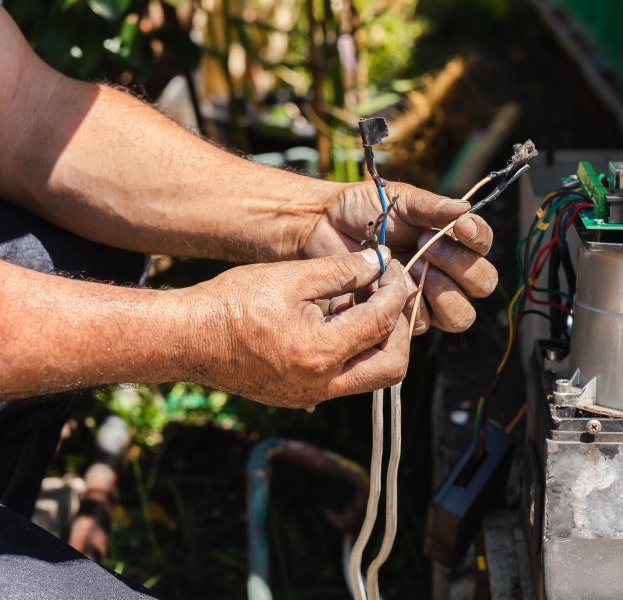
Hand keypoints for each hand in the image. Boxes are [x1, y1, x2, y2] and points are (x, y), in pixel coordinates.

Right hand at [176, 247, 408, 407]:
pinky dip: (355, 351)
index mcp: (321, 351)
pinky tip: (342, 320)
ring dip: (379, 341)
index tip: (393, 269)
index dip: (396, 291)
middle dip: (399, 328)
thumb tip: (381, 262)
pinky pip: (346, 379)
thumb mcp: (291, 276)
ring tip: (364, 303)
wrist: (186, 338)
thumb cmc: (232, 302)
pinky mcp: (301, 397)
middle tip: (391, 295)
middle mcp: (321, 384)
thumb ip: (343, 270)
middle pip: (392, 365)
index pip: (382, 322)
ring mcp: (311, 396)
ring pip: (371, 375)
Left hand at [302, 181, 497, 333]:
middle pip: (482, 284)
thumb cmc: (365, 209)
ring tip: (411, 268)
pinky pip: (423, 323)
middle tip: (426, 246)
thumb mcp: (402, 200)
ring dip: (440, 292)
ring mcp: (428, 298)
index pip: (483, 247)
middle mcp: (448, 272)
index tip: (460, 226)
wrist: (324, 227)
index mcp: (453, 241)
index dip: (478, 239)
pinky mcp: (404, 316)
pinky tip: (388, 284)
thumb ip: (433, 206)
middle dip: (459, 266)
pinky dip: (409, 305)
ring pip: (460, 314)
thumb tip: (465, 209)